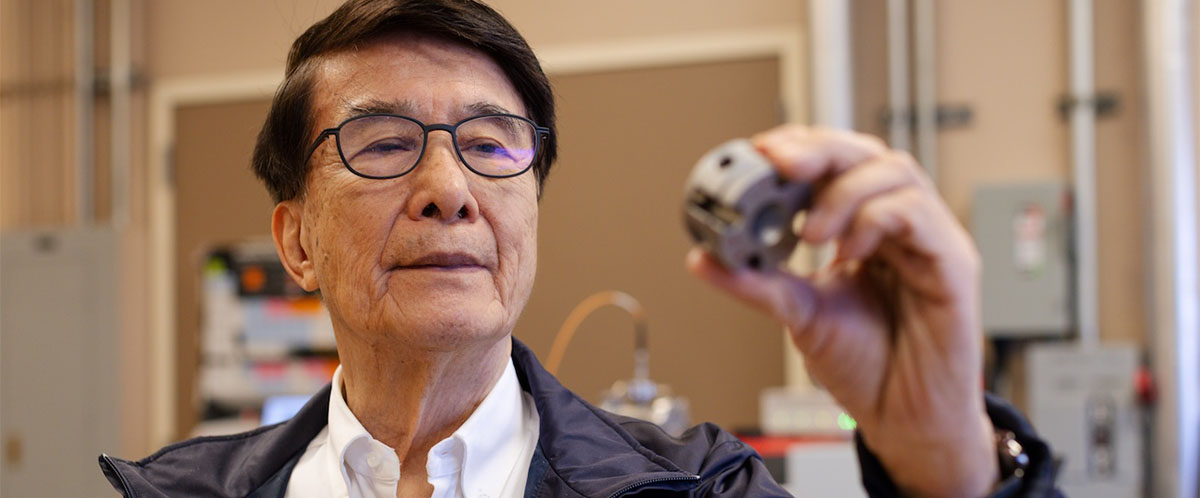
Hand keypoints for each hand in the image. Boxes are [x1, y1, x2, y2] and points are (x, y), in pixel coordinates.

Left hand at [687, 125, 997, 496]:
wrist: (905, 419)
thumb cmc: (868, 366)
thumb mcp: (798, 314)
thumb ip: (756, 282)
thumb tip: (703, 258)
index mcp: (865, 228)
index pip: (838, 163)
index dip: (802, 147)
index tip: (761, 151)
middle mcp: (900, 225)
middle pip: (867, 153)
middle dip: (818, 150)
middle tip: (779, 163)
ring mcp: (929, 240)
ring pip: (895, 172)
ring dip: (842, 191)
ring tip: (809, 231)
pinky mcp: (953, 264)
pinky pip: (918, 215)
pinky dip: (875, 219)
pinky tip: (849, 249)